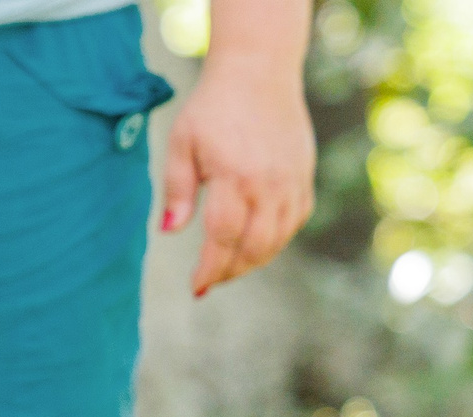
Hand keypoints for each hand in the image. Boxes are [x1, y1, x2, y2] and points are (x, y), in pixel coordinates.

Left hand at [159, 56, 315, 296]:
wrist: (258, 71)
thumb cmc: (212, 108)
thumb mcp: (181, 144)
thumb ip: (176, 191)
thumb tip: (168, 232)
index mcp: (235, 176)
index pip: (223, 238)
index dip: (210, 269)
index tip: (196, 288)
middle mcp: (269, 182)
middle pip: (254, 246)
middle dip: (230, 271)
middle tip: (208, 282)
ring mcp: (292, 179)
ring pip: (278, 238)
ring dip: (253, 260)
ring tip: (228, 267)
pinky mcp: (304, 173)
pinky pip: (296, 219)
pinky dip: (277, 239)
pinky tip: (256, 243)